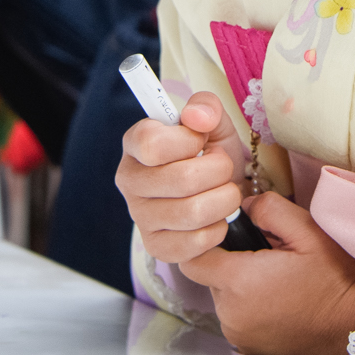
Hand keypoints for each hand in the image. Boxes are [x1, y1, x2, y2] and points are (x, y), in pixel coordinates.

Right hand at [117, 91, 245, 262]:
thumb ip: (206, 107)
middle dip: (220, 171)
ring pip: (194, 212)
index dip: (188, 141)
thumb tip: (197, 117)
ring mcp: (140, 217)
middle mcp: (129, 181)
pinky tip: (214, 217)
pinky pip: (196, 242)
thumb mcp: (212, 123)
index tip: (201, 140)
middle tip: (222, 168)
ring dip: (224, 200)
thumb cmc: (209, 154)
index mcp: (136, 143)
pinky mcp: (156, 246)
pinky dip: (217, 228)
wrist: (218, 190)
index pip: (153, 144)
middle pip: (183, 179)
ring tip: (223, 192)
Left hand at [179, 192, 354, 354]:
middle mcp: (231, 314)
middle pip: (210, 277)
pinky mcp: (249, 348)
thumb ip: (268, 207)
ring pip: (223, 298)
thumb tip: (245, 206)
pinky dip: (248, 306)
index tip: (230, 233)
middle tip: (267, 254)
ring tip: (275, 277)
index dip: (207, 241)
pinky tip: (277, 298)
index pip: (193, 258)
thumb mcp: (306, 229)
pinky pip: (236, 317)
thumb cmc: (334, 277)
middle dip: (231, 261)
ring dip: (239, 285)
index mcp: (239, 282)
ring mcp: (239, 335)